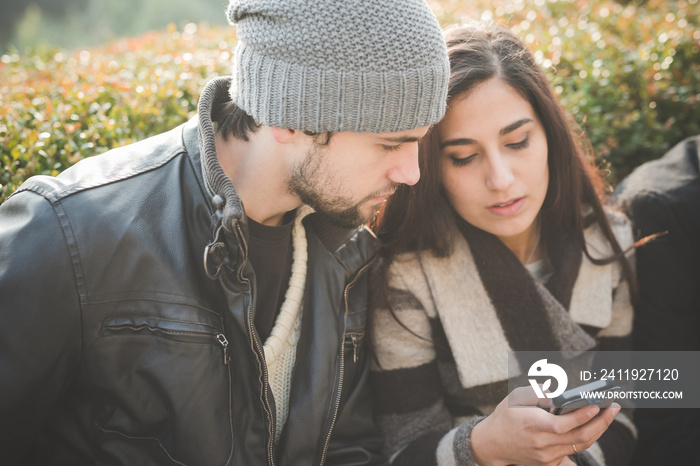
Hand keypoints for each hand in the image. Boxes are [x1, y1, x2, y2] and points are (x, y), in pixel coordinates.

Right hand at [470, 386, 619, 465]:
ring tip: (607, 415)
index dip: (582, 416)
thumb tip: (559, 393)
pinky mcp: (549, 463)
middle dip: (600, 422)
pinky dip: (585, 438)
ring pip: (579, 445)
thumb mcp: (516, 397)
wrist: (492, 443)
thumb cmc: (505, 416)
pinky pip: (572, 451)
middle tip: (612, 408)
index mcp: (532, 425)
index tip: (596, 405)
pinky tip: (593, 427)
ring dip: (597, 430)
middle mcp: (541, 443)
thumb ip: (538, 393)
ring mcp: (546, 456)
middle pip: (578, 437)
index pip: (563, 424)